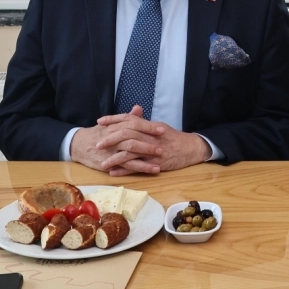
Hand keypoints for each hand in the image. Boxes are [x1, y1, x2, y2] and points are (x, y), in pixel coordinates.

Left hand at [71, 107, 213, 174]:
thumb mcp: (158, 126)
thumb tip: (130, 116)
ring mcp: (152, 150)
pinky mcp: (155, 163)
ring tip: (102, 162)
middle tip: (97, 144)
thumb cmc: (173, 138)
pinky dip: (124, 170)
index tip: (100, 122)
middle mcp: (149, 136)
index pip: (128, 119)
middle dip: (110, 139)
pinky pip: (137, 167)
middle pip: (126, 135)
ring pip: (130, 153)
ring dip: (114, 158)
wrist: (191, 148)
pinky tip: (114, 172)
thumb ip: (144, 123)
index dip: (113, 119)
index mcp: (149, 126)